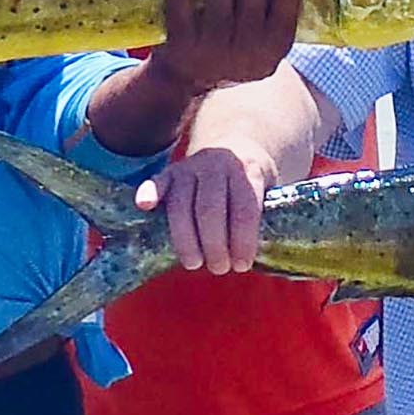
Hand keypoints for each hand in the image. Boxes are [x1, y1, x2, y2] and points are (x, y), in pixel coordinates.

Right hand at [137, 138, 278, 273]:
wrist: (236, 146)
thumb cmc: (251, 185)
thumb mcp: (269, 194)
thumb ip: (264, 220)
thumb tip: (255, 261)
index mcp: (247, 172)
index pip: (244, 210)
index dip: (242, 242)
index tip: (242, 265)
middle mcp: (217, 165)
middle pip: (210, 210)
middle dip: (214, 245)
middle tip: (220, 268)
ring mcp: (190, 167)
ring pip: (182, 205)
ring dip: (186, 240)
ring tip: (194, 263)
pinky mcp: (170, 172)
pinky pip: (157, 182)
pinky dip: (149, 193)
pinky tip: (144, 206)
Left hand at [147, 0, 303, 101]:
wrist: (191, 79)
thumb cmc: (235, 46)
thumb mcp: (262, 40)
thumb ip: (274, 10)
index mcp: (270, 53)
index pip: (283, 22)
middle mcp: (242, 58)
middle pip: (250, 12)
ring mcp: (210, 54)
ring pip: (218, 12)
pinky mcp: (181, 49)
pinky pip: (181, 18)